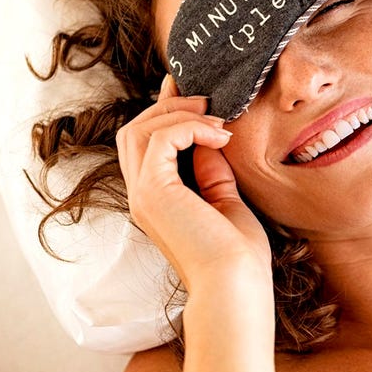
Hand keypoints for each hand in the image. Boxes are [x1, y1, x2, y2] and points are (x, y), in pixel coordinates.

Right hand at [116, 75, 271, 291]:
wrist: (236, 285)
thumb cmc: (238, 255)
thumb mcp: (225, 201)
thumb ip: (212, 170)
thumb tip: (211, 138)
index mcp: (156, 200)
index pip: (144, 144)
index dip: (160, 109)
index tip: (181, 85)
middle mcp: (141, 195)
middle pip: (134, 130)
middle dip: (168, 105)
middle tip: (206, 98)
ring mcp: (143, 194)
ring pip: (139, 129)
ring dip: (178, 113)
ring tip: (214, 116)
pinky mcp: (153, 192)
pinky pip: (160, 138)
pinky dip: (189, 127)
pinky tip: (219, 136)